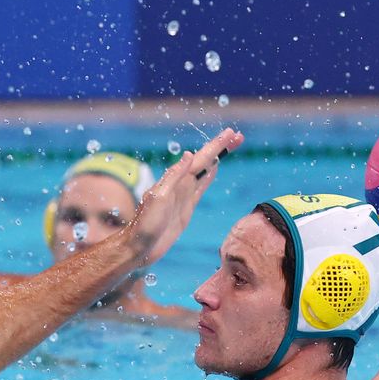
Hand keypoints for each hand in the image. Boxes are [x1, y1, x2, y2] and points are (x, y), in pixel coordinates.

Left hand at [125, 128, 243, 264]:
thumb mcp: (159, 198)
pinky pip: (201, 187)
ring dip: (217, 158)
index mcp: (174, 179)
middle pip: (205, 161)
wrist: (140, 247)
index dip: (216, 145)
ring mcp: (184, 195)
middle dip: (220, 148)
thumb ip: (174, 177)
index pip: (200, 157)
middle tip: (238, 136)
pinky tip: (214, 168)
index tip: (231, 133)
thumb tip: (189, 155)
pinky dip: (209, 176)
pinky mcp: (186, 207)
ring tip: (230, 146)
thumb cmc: (145, 224)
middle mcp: (180, 184)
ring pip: (205, 171)